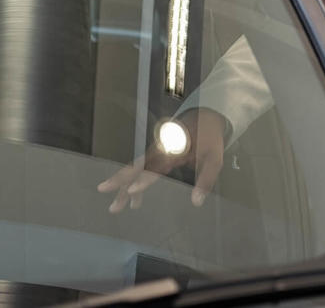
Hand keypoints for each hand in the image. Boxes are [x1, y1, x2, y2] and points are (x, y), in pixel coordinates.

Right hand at [97, 108, 227, 211]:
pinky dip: (134, 181)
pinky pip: (141, 167)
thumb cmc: (210, 138)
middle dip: (121, 183)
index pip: (156, 167)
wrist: (205, 116)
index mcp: (174, 150)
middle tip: (109, 199)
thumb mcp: (215, 159)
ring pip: (136, 169)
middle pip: (138, 168)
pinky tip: (132, 196)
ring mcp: (156, 150)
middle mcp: (161, 150)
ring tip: (116, 207)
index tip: (131, 191)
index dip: (144, 180)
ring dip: (124, 186)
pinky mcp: (155, 152)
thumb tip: (196, 202)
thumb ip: (206, 180)